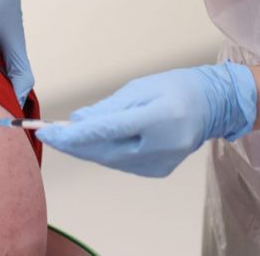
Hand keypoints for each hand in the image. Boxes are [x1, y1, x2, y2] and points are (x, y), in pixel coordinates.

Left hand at [35, 62, 256, 176]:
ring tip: (64, 135)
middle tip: (47, 135)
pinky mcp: (157, 171)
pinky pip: (120, 163)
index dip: (72, 135)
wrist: (212, 106)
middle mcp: (159, 146)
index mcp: (157, 118)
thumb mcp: (138, 88)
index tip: (47, 133)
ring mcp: (159, 163)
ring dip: (84, 148)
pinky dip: (103, 152)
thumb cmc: (177, 88)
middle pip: (103, 151)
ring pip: (109, 160)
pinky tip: (92, 142)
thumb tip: (76, 122)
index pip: (105, 131)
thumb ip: (106, 108)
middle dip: (71, 144)